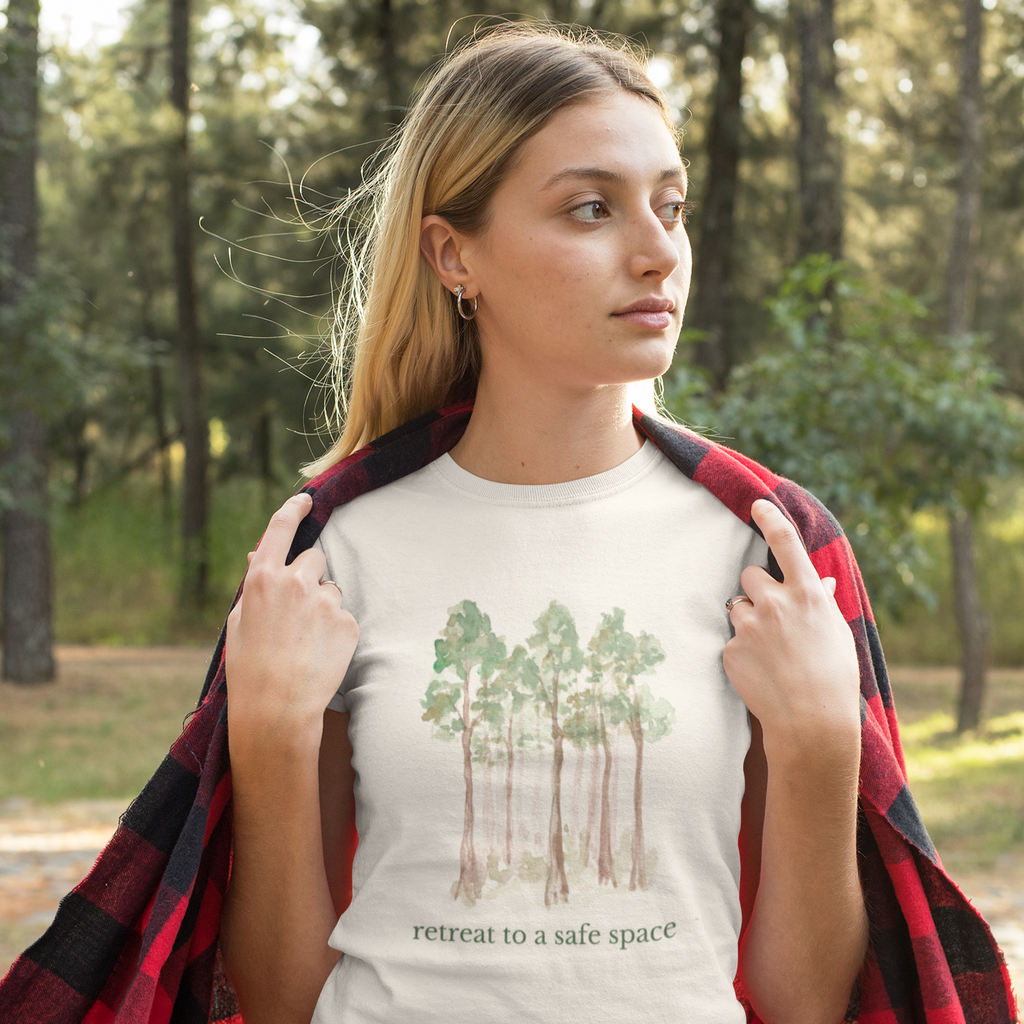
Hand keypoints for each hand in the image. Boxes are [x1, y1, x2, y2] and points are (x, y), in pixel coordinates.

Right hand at [225, 493, 358, 740]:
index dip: (293, 509)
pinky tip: (319, 654)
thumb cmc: (250, 668)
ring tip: (305, 641)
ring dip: (323, 607)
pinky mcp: (347, 623)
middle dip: (310, 577)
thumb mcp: (239, 621)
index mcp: (262, 578)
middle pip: (315, 558)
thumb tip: (258, 554)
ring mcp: (325, 602)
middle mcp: (296, 582)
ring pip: (332, 590)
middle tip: (298, 612)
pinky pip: (344, 616)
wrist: (276, 710)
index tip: (305, 500)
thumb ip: (254, 584)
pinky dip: (335, 631)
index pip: (280, 528)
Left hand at [723, 499, 859, 762]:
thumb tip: (825, 583)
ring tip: (771, 653)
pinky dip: (742, 652)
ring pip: (738, 607)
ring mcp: (750, 626)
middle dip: (757, 591)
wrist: (812, 723)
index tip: (756, 504)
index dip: (770, 519)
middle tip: (772, 618)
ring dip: (749, 621)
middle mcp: (776, 603)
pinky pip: (731, 639)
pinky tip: (761, 672)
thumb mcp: (837, 634)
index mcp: (809, 594)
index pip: (785, 543)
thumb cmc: (834, 679)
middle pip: (750, 576)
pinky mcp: (730, 649)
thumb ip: (824, 603)